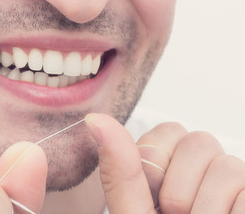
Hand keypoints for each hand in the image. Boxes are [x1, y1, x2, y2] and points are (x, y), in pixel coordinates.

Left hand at [85, 113, 244, 213]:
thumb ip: (120, 172)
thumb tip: (95, 120)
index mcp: (165, 172)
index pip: (167, 131)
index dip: (156, 161)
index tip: (153, 196)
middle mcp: (201, 172)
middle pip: (198, 141)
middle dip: (182, 187)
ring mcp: (232, 185)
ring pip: (227, 163)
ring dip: (206, 208)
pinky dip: (231, 212)